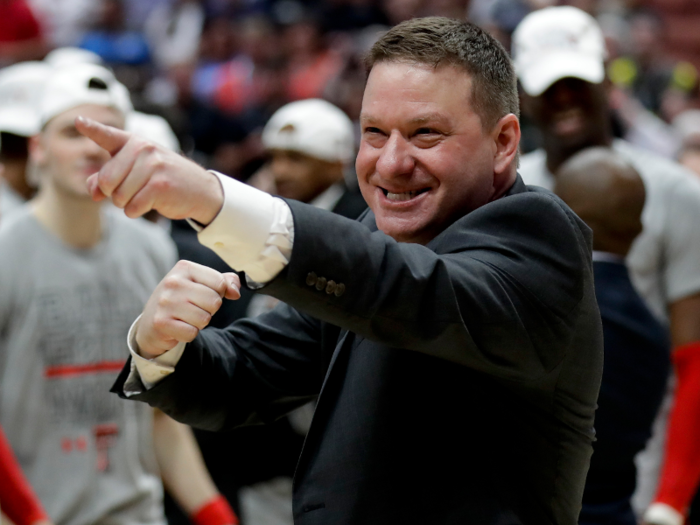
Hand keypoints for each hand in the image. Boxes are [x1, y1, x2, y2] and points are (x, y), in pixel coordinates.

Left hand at [75, 117, 223, 224]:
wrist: (201, 190)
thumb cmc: (164, 179)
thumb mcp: (135, 173)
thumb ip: (107, 178)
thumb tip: (93, 192)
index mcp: (134, 142)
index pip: (107, 135)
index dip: (91, 128)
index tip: (78, 121)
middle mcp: (142, 149)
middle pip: (106, 181)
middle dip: (113, 194)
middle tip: (132, 191)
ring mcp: (153, 166)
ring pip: (119, 197)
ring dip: (127, 204)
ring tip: (144, 196)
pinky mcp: (160, 185)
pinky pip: (132, 207)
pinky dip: (136, 211)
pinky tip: (151, 204)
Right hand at [136, 261, 240, 358]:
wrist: (151, 322)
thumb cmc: (182, 300)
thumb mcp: (202, 284)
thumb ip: (225, 282)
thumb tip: (235, 293)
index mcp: (185, 267)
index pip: (220, 283)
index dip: (218, 294)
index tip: (203, 295)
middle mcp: (173, 282)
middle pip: (215, 302)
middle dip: (209, 310)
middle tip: (193, 309)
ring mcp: (165, 302)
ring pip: (205, 319)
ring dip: (199, 323)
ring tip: (185, 317)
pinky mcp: (161, 322)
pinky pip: (192, 333)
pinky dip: (189, 334)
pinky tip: (178, 327)